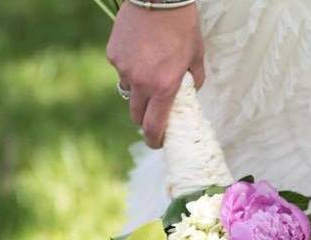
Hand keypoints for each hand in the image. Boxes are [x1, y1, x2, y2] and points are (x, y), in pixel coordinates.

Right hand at [106, 2, 204, 148]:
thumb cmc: (182, 25)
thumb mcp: (197, 55)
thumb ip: (193, 80)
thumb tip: (188, 93)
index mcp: (164, 87)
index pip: (153, 126)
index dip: (154, 139)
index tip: (157, 142)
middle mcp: (141, 82)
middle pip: (136, 115)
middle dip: (144, 118)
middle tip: (153, 113)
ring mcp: (124, 69)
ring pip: (127, 91)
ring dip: (137, 90)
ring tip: (149, 71)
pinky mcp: (113, 55)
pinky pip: (120, 69)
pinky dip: (129, 67)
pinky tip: (140, 52)